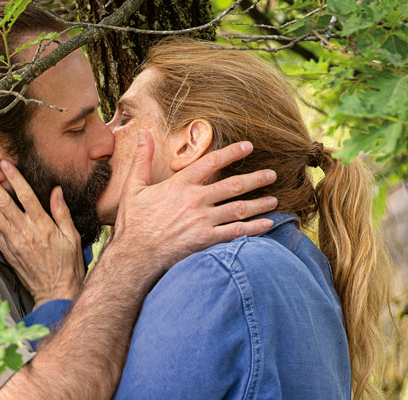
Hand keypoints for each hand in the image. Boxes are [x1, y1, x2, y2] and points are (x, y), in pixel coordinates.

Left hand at [0, 161, 84, 307]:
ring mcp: (14, 242)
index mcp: (43, 225)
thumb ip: (62, 213)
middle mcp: (25, 232)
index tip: (4, 163)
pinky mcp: (7, 252)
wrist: (56, 292)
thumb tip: (57, 191)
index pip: (26, 196)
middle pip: (3, 202)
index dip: (14, 178)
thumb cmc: (68, 266)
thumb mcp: (72, 237)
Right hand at [112, 131, 277, 275]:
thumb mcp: (133, 188)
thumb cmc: (133, 223)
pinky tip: (267, 224)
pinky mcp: (206, 240)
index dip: (232, 152)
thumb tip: (145, 135)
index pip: (211, 162)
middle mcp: (195, 199)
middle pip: (233, 185)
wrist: (135, 255)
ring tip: (274, 200)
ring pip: (239, 208)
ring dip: (259, 203)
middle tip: (271, 174)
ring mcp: (203, 220)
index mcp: (180, 184)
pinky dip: (254, 228)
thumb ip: (142, 160)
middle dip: (256, 179)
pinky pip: (236, 232)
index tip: (248, 147)